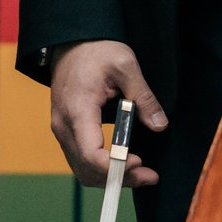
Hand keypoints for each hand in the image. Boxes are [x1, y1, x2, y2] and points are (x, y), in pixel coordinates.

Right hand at [48, 40, 165, 188]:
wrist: (71, 43)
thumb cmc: (96, 50)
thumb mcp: (125, 65)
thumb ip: (143, 96)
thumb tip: (159, 125)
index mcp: (78, 110)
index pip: (91, 155)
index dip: (117, 166)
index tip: (140, 161)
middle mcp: (64, 126)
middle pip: (87, 169)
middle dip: (120, 178)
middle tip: (150, 176)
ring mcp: (62, 130)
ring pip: (83, 170)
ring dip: (112, 178)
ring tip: (142, 173)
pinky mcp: (66, 131)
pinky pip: (80, 161)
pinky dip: (102, 169)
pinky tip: (124, 164)